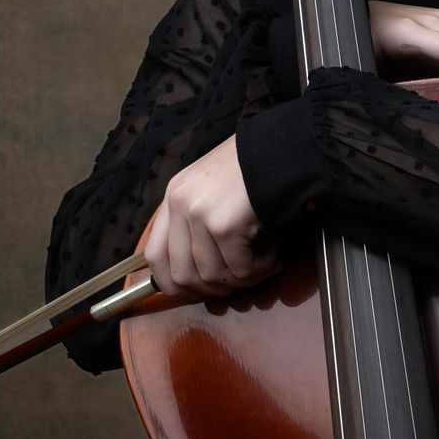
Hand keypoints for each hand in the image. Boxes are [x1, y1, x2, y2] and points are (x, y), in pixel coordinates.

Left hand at [144, 135, 279, 299]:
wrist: (284, 147)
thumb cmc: (254, 168)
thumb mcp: (211, 188)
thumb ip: (196, 222)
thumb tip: (196, 274)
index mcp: (174, 196)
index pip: (153, 256)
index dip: (173, 283)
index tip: (198, 290)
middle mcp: (180, 205)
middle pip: (181, 275)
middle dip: (213, 288)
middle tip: (239, 279)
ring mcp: (200, 215)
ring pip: (213, 276)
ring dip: (243, 278)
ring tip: (263, 260)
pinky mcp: (226, 225)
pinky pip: (241, 270)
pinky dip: (261, 269)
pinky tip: (273, 251)